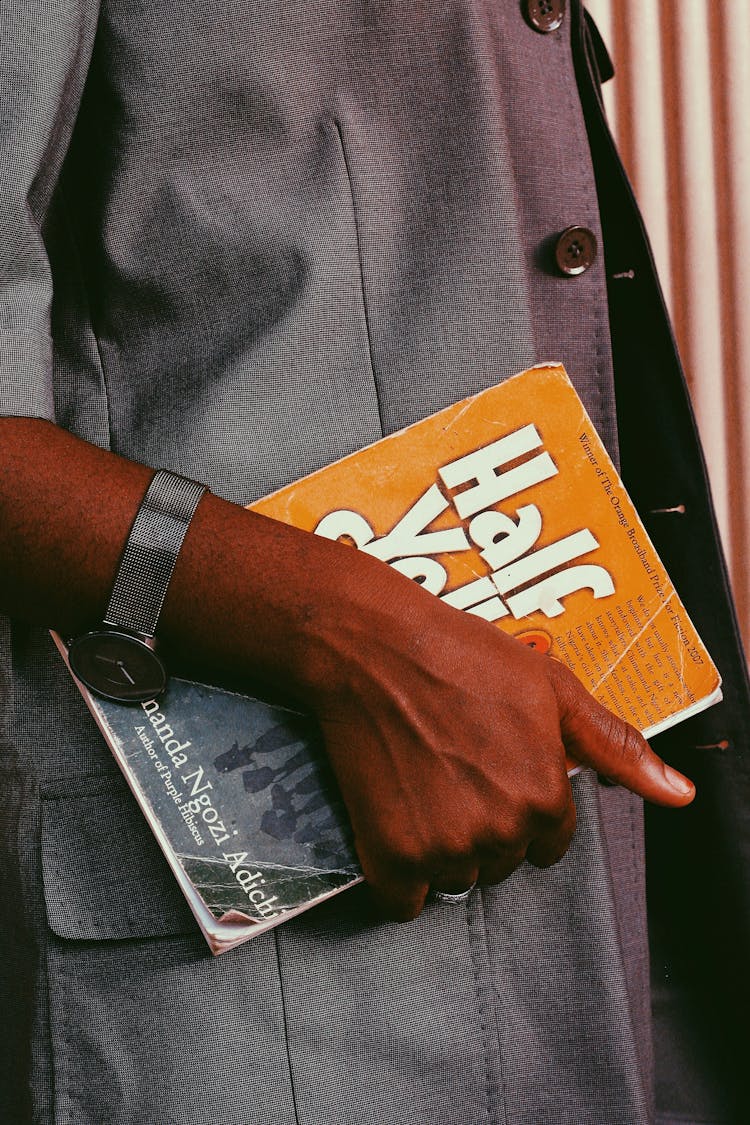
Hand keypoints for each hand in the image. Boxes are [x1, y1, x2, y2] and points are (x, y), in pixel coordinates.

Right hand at [304, 555, 694, 920]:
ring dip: (441, 848)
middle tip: (451, 769)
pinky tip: (394, 821)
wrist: (373, 647)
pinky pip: (404, 902)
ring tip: (420, 784)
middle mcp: (501, 831)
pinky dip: (399, 874)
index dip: (520, 805)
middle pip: (501, 862)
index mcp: (545, 796)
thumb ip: (615, 746)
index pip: (547, 842)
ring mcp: (445, 847)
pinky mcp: (392, 856)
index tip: (490, 770)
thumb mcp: (552, 688)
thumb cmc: (462, 656)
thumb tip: (678, 793)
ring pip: (455, 878)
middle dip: (483, 826)